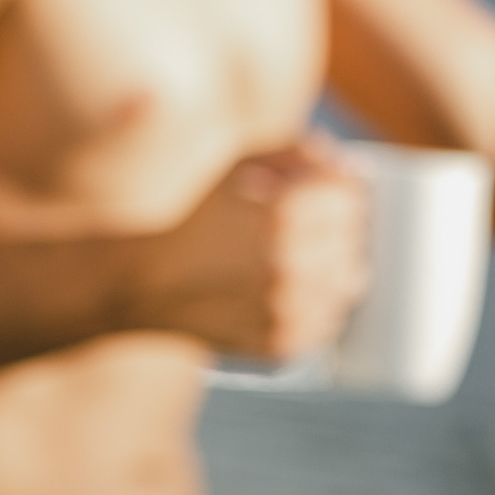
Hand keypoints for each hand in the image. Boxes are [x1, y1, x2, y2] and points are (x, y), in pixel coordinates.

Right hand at [129, 139, 369, 359]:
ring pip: (348, 283)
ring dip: (335, 268)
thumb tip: (352, 166)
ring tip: (301, 259)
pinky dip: (321, 305)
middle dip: (338, 229)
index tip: (326, 194)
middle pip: (353, 241)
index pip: (350, 198)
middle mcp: (291, 262)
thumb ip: (298, 152)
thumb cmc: (193, 216)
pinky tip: (295, 290)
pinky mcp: (281, 342)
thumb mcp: (238, 163)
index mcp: (284, 212)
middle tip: (313, 227)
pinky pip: (328, 321)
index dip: (340, 193)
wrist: (141, 281)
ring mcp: (287, 307)